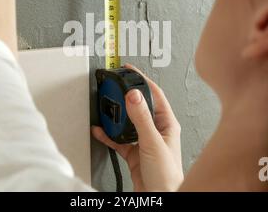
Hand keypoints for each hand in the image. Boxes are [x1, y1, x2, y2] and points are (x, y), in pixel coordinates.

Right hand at [92, 64, 183, 191]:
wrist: (160, 198)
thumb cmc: (168, 176)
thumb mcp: (153, 142)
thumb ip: (141, 119)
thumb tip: (134, 95)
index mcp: (167, 123)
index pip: (154, 94)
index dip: (142, 79)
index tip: (129, 70)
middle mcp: (156, 130)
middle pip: (139, 106)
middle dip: (125, 95)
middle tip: (114, 85)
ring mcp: (144, 140)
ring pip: (127, 122)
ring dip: (115, 115)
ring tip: (105, 105)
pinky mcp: (133, 152)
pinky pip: (118, 139)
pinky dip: (108, 134)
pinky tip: (99, 130)